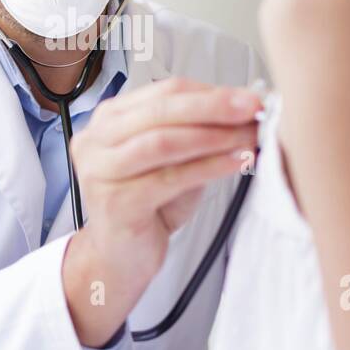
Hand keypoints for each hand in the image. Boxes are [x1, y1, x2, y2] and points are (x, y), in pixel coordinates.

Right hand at [62, 77, 260, 345]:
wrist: (121, 258)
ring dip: (214, 136)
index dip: (210, 92)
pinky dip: (209, 167)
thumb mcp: (174, 160)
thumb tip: (245, 109)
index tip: (248, 97)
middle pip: (162, 111)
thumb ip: (197, 133)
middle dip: (214, 107)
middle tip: (252, 108)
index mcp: (109, 119)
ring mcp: (101, 171)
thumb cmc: (148, 206)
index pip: (163, 92)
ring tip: (248, 137)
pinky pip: (170, 178)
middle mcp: (97, 140)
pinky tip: (236, 162)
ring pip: (163, 141)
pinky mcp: (116, 202)